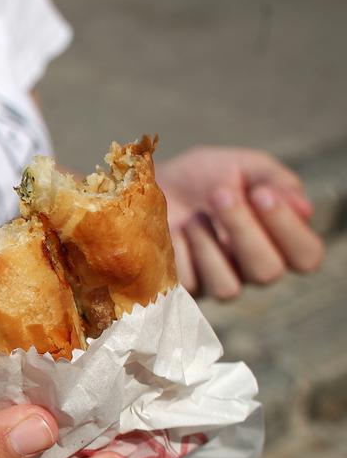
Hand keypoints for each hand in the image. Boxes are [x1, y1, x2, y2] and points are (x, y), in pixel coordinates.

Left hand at [158, 147, 323, 299]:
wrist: (150, 184)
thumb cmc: (205, 176)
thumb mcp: (245, 166)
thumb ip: (277, 182)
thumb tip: (304, 209)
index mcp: (281, 242)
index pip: (306, 256)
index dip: (288, 229)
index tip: (261, 193)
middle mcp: (254, 268)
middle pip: (267, 272)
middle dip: (242, 230)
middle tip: (220, 195)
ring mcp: (218, 283)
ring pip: (227, 289)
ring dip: (208, 246)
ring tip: (194, 217)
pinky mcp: (184, 290)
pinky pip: (188, 285)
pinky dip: (179, 253)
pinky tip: (173, 231)